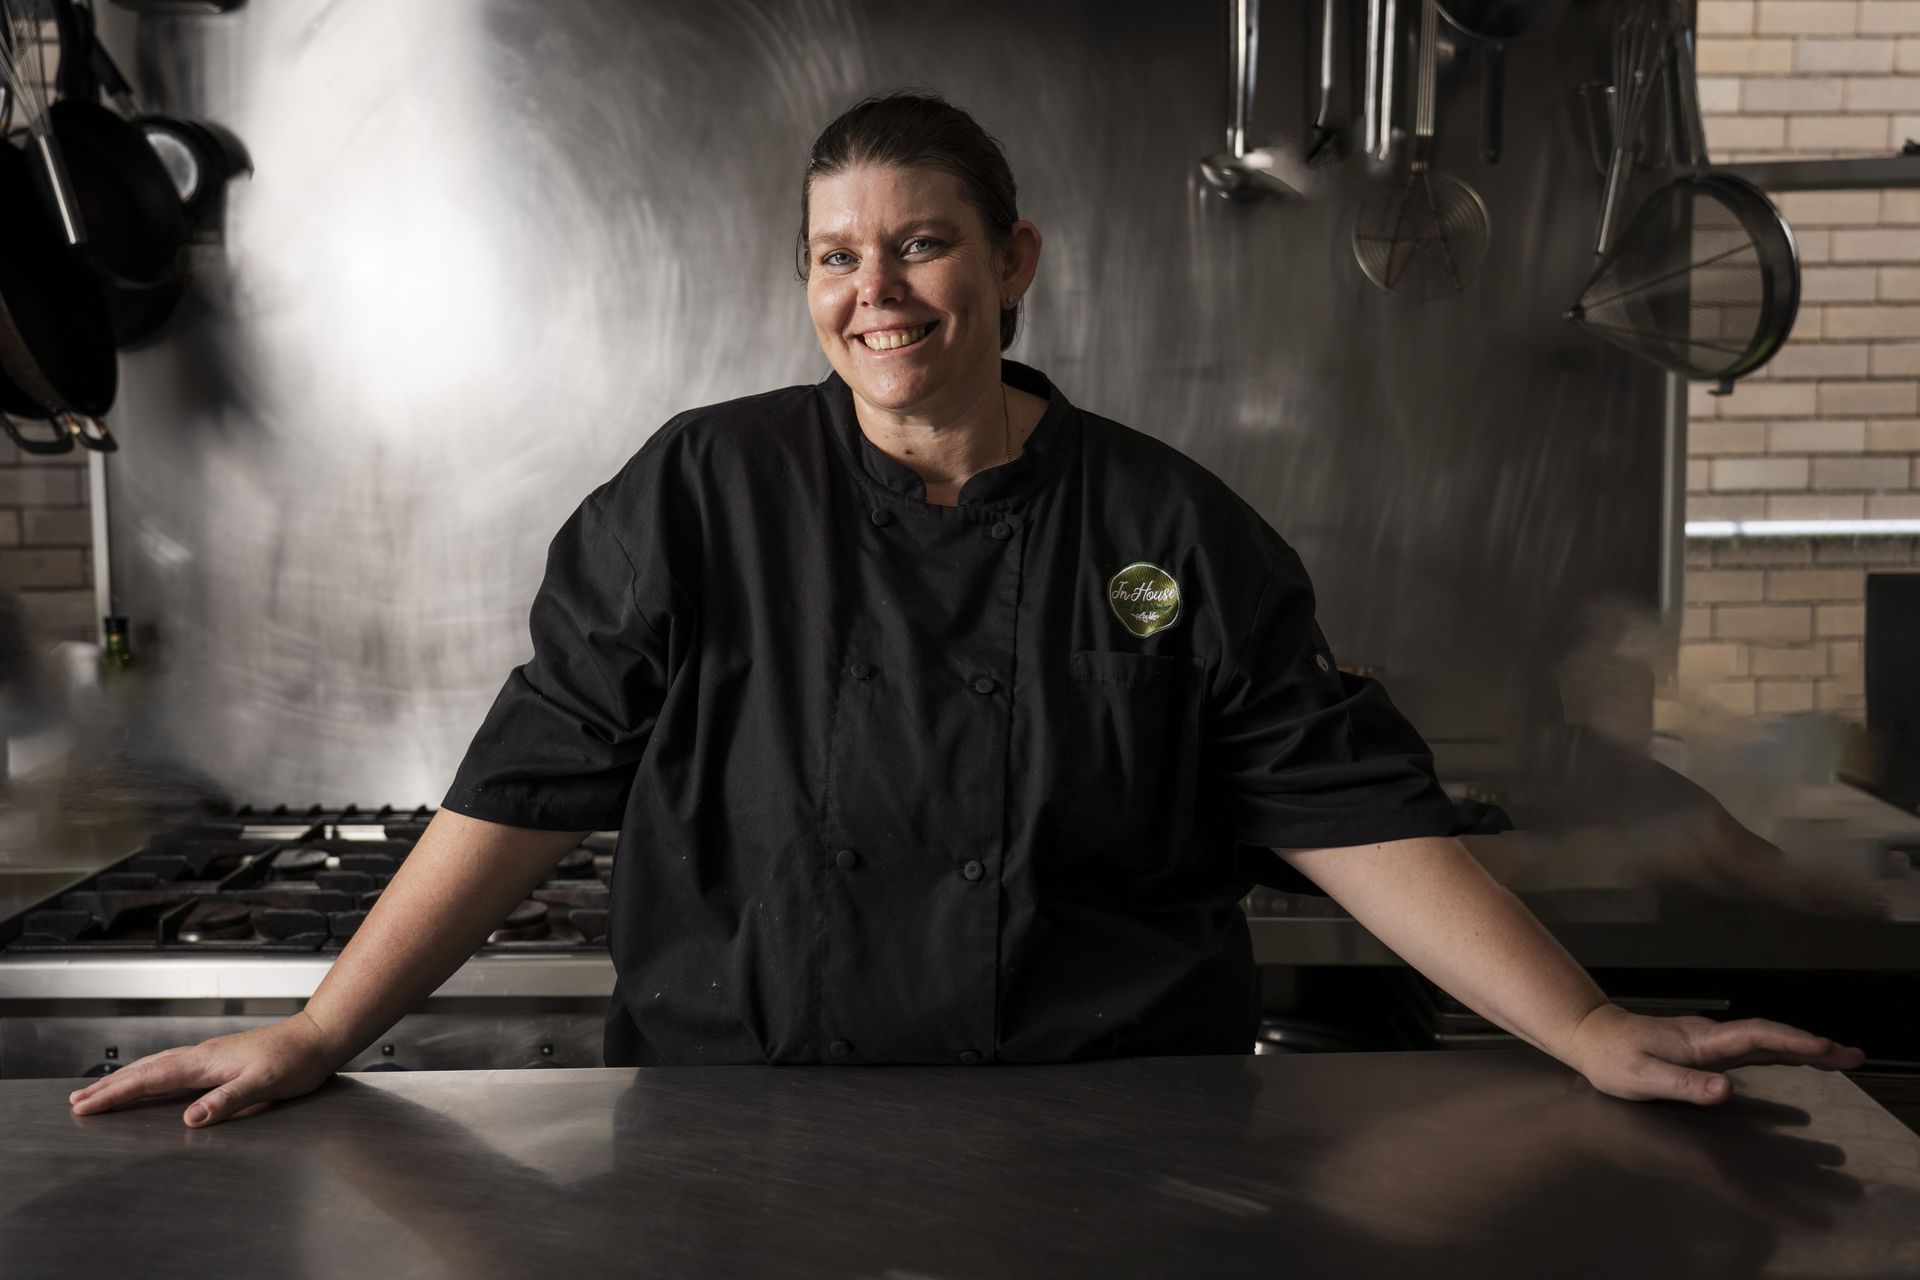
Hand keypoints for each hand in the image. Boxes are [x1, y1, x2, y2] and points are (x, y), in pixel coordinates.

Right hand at [66, 1011, 341, 1127]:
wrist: (318, 1038)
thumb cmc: (296, 1061)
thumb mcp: (264, 1086)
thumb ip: (227, 1100)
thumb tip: (191, 1118)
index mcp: (206, 1062)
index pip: (151, 1078)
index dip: (117, 1093)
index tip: (87, 1106)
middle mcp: (203, 1055)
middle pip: (146, 1070)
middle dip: (110, 1087)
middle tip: (77, 1102)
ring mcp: (210, 1055)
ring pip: (156, 1065)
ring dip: (126, 1079)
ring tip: (100, 1091)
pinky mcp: (219, 1058)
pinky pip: (172, 1065)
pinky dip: (150, 1073)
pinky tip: (149, 1078)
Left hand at [1564, 1003, 1866, 1105]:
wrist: (1591, 1036)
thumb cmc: (1613, 1058)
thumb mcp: (1643, 1077)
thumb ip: (1685, 1085)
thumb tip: (1725, 1090)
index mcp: (1701, 1041)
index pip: (1756, 1037)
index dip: (1792, 1041)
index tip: (1825, 1048)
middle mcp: (1710, 1036)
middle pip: (1771, 1036)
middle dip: (1813, 1045)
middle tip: (1853, 1056)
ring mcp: (1709, 1040)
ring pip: (1765, 1040)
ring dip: (1802, 1047)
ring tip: (1840, 1058)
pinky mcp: (1704, 1047)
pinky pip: (1752, 1046)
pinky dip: (1780, 1050)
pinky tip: (1793, 1059)